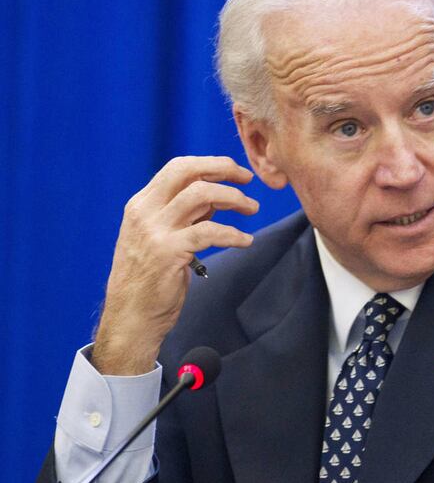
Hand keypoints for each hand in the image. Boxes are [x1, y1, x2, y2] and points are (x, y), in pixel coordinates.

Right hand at [92, 156, 258, 374]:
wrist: (131, 318)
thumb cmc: (150, 280)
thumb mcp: (162, 238)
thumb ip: (186, 215)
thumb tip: (217, 197)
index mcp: (141, 204)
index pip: (177, 168)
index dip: (210, 164)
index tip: (235, 171)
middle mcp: (145, 212)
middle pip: (186, 171)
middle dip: (222, 168)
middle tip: (248, 179)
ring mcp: (154, 231)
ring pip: (201, 195)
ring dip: (234, 197)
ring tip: (252, 209)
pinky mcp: (169, 252)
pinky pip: (210, 231)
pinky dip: (234, 234)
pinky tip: (246, 240)